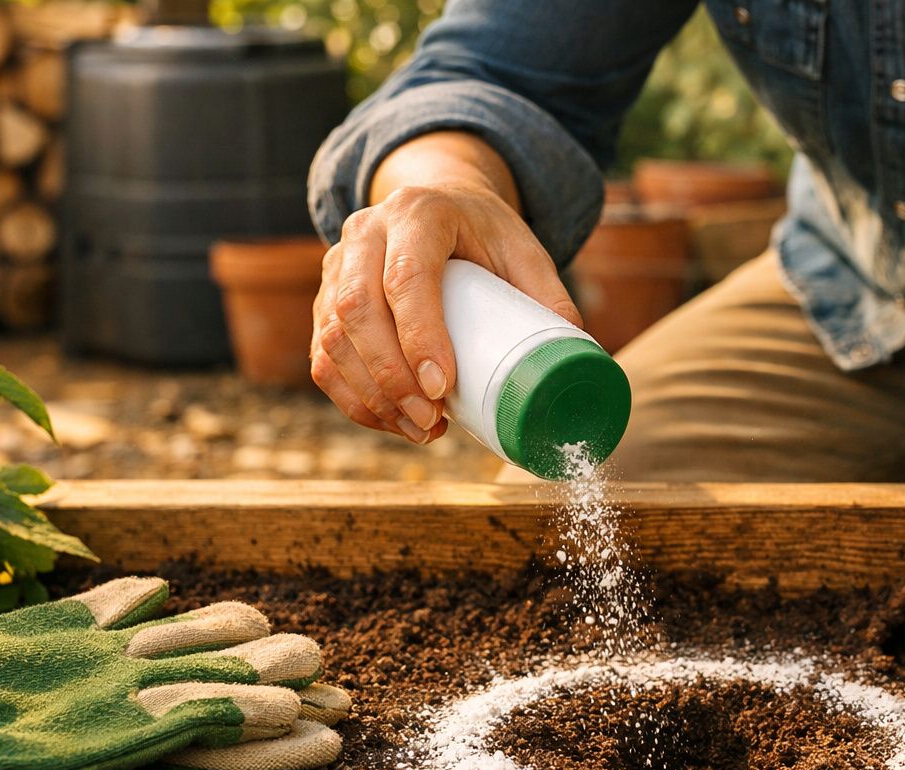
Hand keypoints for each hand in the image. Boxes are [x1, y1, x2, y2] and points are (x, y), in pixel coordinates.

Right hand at [311, 135, 582, 443]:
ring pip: (332, 338)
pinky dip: (353, 399)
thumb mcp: (524, 249)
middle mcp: (365, 233)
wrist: (436, 202)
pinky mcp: (325, 300)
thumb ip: (550, 297)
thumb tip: (581, 359)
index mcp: (418, 213)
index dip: (419, 336)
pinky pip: (323, 357)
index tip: (441, 388)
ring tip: (423, 431)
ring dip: (372, 396)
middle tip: (432, 419)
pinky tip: (391, 423)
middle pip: (357, 309)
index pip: (406, 277)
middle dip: (390, 377)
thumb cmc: (485, 234)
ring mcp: (336, 265)